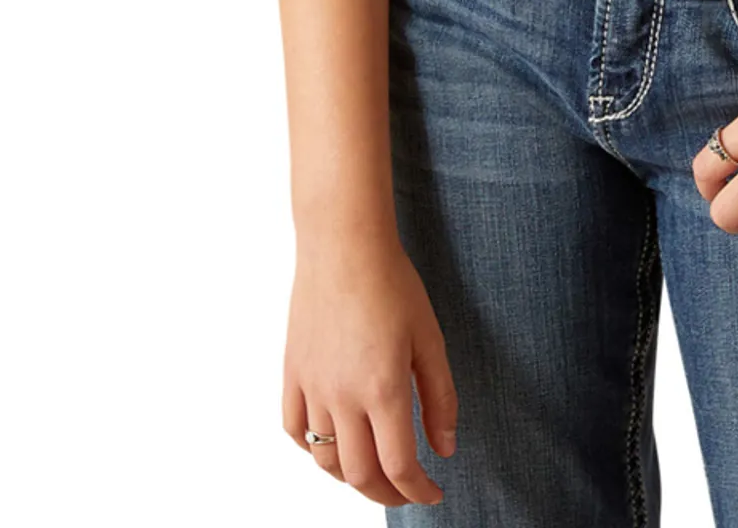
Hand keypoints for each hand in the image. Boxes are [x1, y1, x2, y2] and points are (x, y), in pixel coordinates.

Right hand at [283, 231, 456, 506]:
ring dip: (350, 477)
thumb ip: (440, 398)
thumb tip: (445, 448)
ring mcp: (311, 387)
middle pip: (359, 475)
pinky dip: (312, 448)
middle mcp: (342, 396)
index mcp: (382, 388)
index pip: (398, 465)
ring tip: (373, 472)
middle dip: (386, 494)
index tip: (433, 493)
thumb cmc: (392, 283)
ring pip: (324, 459)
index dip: (418, 491)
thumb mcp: (430, 338)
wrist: (343, 244)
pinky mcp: (292, 373)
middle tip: (406, 491)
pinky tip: (332, 442)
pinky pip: (294, 430)